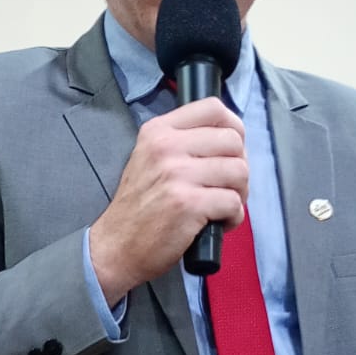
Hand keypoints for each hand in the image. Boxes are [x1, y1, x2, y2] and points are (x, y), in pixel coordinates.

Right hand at [89, 99, 246, 304]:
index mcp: (158, 131)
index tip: (231, 150)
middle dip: (239, 166)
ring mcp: (177, 175)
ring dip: (239, 193)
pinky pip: (233, 203)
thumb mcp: (149, 158)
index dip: (234, 128)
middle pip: (233, 141)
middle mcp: (166, 147)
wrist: (116, 245)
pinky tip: (218, 223)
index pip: (213, 109)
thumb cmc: (139, 207)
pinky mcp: (188, 204)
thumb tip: (231, 140)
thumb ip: (183, 142)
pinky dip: (233, 217)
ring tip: (222, 206)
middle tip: (227, 186)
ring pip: (239, 171)